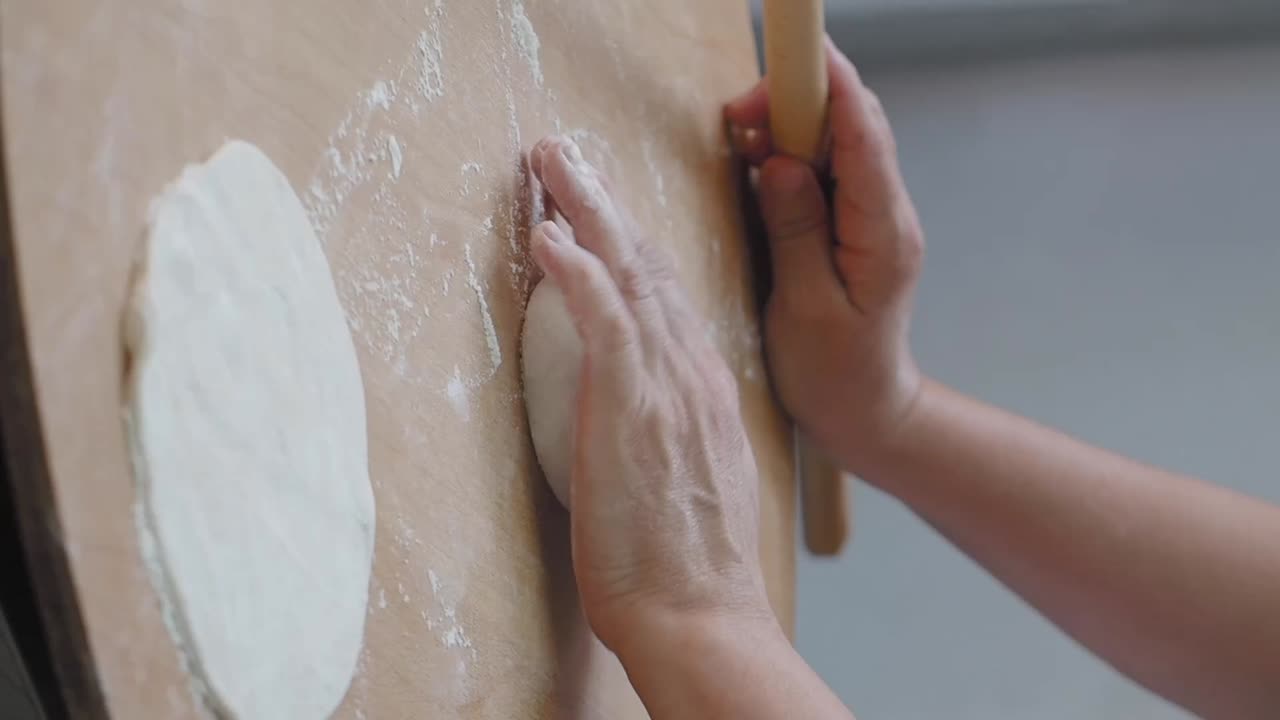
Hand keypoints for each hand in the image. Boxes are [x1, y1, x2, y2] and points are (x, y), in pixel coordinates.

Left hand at [527, 136, 774, 654]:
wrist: (701, 616)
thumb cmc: (687, 567)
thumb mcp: (689, 485)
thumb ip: (673, 437)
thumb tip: (645, 424)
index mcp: (703, 390)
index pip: (666, 297)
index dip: (630, 245)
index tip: (602, 210)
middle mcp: (692, 374)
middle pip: (650, 266)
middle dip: (607, 202)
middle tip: (568, 155)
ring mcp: (668, 385)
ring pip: (629, 273)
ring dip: (587, 208)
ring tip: (552, 160)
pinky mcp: (634, 406)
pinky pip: (605, 318)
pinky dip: (579, 270)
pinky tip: (551, 232)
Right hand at [724, 38, 924, 473]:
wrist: (865, 412)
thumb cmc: (835, 374)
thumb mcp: (805, 309)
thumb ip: (796, 232)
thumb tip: (782, 164)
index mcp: (883, 233)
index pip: (866, 135)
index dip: (833, 84)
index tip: (799, 51)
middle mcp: (886, 214)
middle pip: (853, 126)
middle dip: (798, 102)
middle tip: (741, 114)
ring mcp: (871, 218)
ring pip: (837, 144)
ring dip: (790, 128)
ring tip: (743, 135)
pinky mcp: (851, 227)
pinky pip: (826, 172)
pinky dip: (790, 156)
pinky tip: (759, 162)